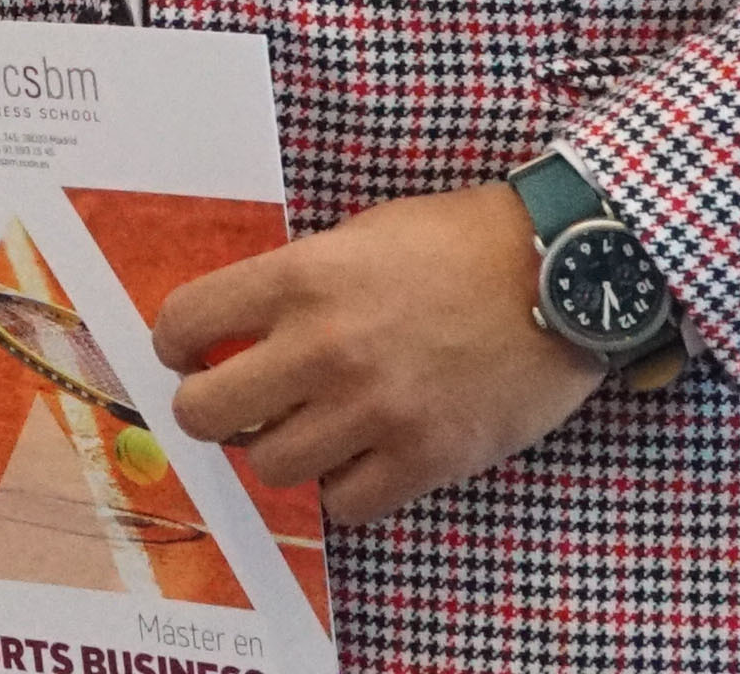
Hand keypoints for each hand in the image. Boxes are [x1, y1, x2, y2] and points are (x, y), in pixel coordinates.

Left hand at [152, 181, 605, 525]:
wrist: (565, 273)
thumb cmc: (463, 241)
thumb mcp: (361, 234)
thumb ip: (298, 282)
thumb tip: (244, 329)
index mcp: (301, 280)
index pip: (184, 323)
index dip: (175, 344)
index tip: (187, 352)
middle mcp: (324, 349)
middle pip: (204, 413)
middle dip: (206, 409)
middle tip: (229, 402)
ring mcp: (374, 411)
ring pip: (269, 466)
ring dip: (278, 450)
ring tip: (306, 428)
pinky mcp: (424, 458)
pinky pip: (343, 504)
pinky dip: (343, 487)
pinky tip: (359, 457)